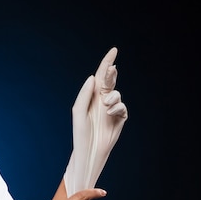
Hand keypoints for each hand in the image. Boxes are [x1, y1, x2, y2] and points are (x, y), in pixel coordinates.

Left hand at [64, 47, 127, 195]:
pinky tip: (110, 114)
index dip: (107, 63)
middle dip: (111, 74)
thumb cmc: (81, 131)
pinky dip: (116, 108)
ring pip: (116, 94)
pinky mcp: (120, 117)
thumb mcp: (78, 110)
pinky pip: (122, 107)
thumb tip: (92, 77)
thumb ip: (85, 93)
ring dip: (111, 98)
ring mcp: (112, 108)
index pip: (100, 76)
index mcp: (92, 95)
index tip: (114, 50)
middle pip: (110, 80)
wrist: (90, 149)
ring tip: (105, 106)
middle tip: (111, 70)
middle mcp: (102, 100)